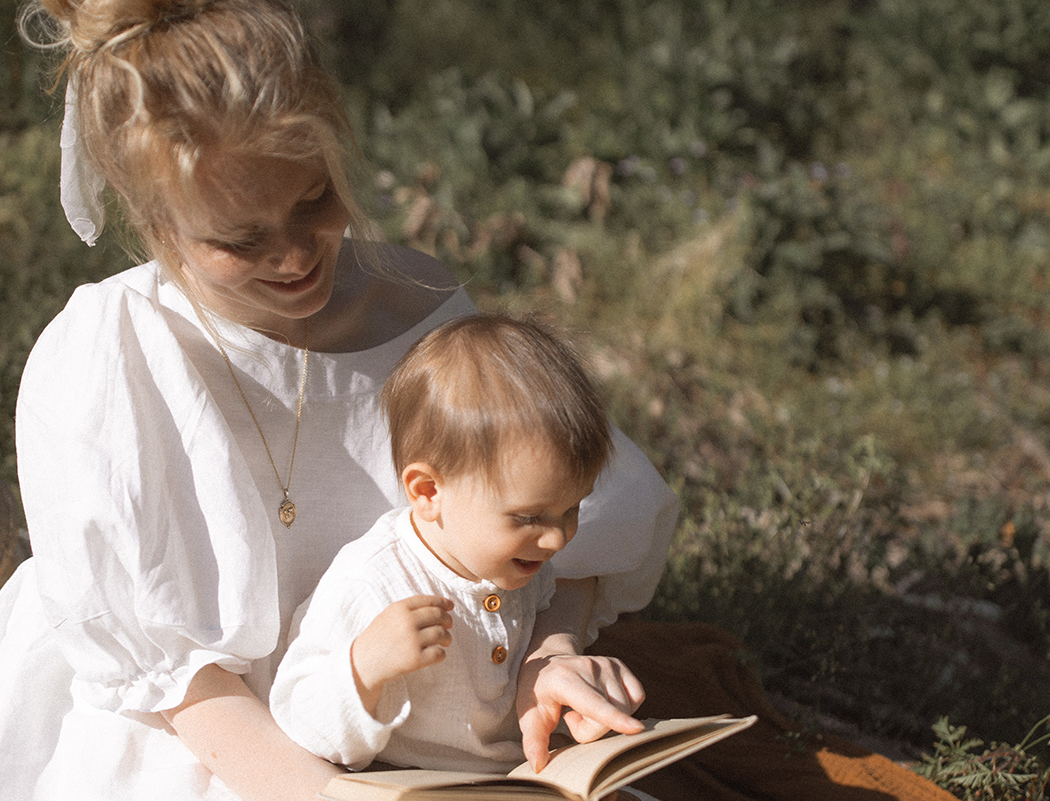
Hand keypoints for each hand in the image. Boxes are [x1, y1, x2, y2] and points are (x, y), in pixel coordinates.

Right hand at [351, 595, 452, 714]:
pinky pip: (439, 653)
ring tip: (445, 641)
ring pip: (442, 634)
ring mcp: (411, 640)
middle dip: (447, 620)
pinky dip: (441, 654)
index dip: (443, 602)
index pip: (429, 601)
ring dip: (447, 638)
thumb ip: (410, 609)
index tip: (450, 606)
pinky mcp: (415, 659)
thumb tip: (442, 605)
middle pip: (438, 615)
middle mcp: (406, 622)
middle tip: (448, 625)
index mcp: (399, 608)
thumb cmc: (377, 639)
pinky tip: (436, 654)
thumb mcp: (388, 616)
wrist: (362, 664)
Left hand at [517, 652, 644, 771]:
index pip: (593, 704)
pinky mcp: (619, 665)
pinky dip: (624, 708)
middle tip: (571, 719)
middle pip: (609, 715)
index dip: (614, 718)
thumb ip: (533, 742)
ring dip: (607, 719)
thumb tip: (538, 766)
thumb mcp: (529, 718)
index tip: (636, 729)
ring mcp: (606, 664)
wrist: (547, 665)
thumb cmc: (537, 695)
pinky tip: (603, 702)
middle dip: (592, 730)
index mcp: (563, 680)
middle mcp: (588, 666)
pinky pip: (637, 697)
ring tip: (584, 709)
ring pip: (626, 708)